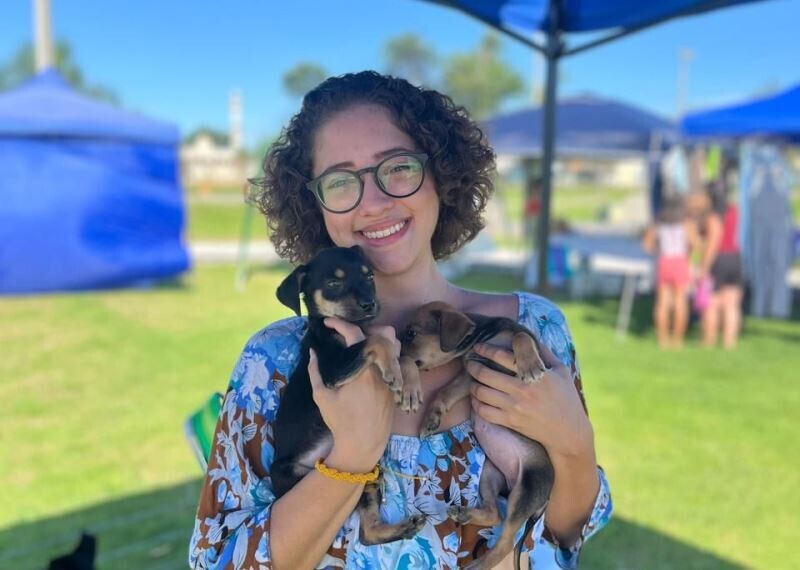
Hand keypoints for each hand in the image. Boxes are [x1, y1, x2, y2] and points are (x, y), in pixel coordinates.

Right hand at [308, 318, 395, 472]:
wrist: (362, 445)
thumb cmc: (340, 421)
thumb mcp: (321, 395)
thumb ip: (315, 371)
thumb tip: (312, 352)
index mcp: (362, 368)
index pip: (354, 334)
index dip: (340, 324)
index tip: (328, 324)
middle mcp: (381, 369)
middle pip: (383, 334)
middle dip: (365, 329)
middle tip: (348, 336)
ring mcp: (392, 377)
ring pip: (394, 346)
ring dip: (379, 341)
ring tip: (361, 346)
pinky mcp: (396, 385)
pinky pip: (395, 361)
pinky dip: (383, 356)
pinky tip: (369, 362)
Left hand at [467, 342, 593, 459]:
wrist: (568, 432)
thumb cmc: (566, 398)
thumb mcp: (561, 370)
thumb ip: (543, 352)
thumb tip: (525, 337)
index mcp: (535, 373)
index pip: (503, 356)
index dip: (487, 349)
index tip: (478, 347)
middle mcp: (522, 389)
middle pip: (486, 374)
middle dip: (473, 366)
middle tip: (469, 362)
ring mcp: (514, 406)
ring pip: (481, 392)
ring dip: (473, 384)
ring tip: (473, 380)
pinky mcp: (510, 421)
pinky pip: (483, 411)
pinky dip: (476, 403)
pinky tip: (478, 398)